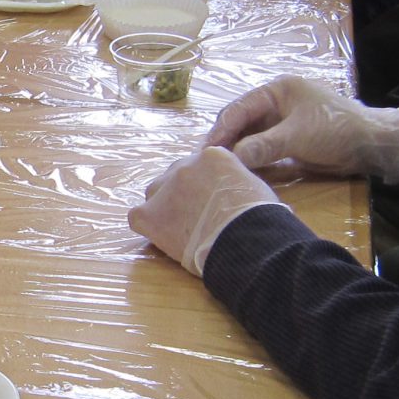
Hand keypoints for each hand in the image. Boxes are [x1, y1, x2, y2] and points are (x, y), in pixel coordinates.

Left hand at [130, 147, 276, 276]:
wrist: (246, 242)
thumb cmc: (261, 219)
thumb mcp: (254, 187)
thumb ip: (235, 181)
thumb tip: (234, 191)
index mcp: (213, 156)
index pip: (199, 166)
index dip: (203, 186)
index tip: (210, 202)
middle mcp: (184, 166)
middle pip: (175, 177)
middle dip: (182, 195)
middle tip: (194, 217)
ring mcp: (165, 189)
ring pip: (154, 194)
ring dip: (164, 208)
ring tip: (180, 230)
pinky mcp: (150, 214)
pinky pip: (138, 216)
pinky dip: (148, 226)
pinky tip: (162, 237)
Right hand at [208, 76, 398, 185]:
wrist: (372, 145)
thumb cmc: (335, 129)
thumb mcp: (297, 136)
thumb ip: (263, 145)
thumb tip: (231, 159)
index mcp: (277, 90)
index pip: (240, 108)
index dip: (221, 130)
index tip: (206, 151)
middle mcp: (277, 103)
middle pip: (242, 121)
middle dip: (225, 141)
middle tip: (207, 163)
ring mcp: (283, 122)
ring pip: (250, 136)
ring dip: (237, 151)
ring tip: (219, 169)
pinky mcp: (290, 140)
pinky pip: (263, 148)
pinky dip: (252, 158)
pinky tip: (240, 171)